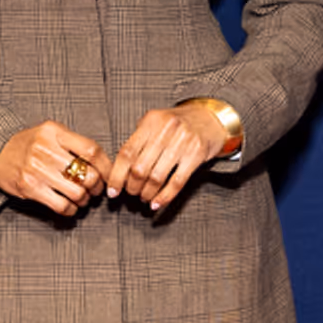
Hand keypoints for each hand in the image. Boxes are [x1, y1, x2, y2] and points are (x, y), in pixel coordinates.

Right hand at [0, 122, 112, 214]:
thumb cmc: (28, 144)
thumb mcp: (49, 133)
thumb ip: (72, 143)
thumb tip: (103, 164)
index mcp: (54, 132)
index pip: (91, 150)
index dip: (106, 166)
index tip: (108, 174)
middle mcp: (46, 149)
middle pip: (87, 174)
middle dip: (97, 186)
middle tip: (95, 188)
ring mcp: (37, 170)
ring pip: (77, 193)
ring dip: (85, 199)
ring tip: (82, 197)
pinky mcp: (29, 188)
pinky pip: (62, 206)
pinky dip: (71, 209)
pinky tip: (70, 205)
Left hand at [107, 102, 226, 212]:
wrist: (210, 118)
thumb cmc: (178, 124)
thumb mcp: (156, 123)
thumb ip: (139, 140)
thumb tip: (118, 170)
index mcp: (151, 121)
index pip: (127, 152)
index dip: (117, 175)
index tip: (112, 191)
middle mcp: (166, 129)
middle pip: (140, 168)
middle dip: (132, 187)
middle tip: (132, 193)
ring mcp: (183, 141)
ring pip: (156, 177)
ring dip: (147, 193)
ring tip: (144, 197)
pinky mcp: (197, 154)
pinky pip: (177, 182)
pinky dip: (164, 197)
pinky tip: (156, 203)